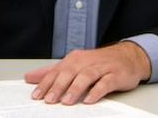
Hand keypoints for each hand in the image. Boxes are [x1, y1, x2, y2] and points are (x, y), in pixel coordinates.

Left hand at [24, 41, 151, 104]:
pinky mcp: (115, 75)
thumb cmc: (98, 63)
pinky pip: (105, 83)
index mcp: (74, 59)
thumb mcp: (74, 65)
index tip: (36, 95)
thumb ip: (52, 72)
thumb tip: (29, 77)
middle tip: (49, 100)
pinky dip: (96, 91)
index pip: (56, 71)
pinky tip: (89, 100)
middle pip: (69, 73)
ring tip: (66, 101)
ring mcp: (101, 67)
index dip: (45, 83)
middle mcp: (86, 61)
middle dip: (57, 87)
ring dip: (75, 89)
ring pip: (86, 77)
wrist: (127, 57)